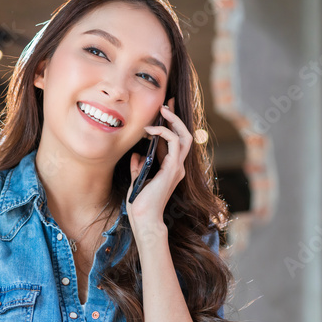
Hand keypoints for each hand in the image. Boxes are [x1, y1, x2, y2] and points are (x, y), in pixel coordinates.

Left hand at [126, 98, 192, 237]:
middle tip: (167, 104)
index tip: (164, 110)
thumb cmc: (140, 203)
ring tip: (163, 110)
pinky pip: (174, 143)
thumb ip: (139, 166)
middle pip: (185, 135)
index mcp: (171, 168)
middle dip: (177, 118)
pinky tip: (151, 129)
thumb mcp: (138, 178)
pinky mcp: (172, 168)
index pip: (176, 142)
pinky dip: (164, 132)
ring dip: (174, 121)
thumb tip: (137, 154)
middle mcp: (178, 166)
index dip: (172, 125)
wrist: (143, 218)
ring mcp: (177, 167)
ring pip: (184, 136)